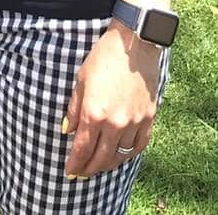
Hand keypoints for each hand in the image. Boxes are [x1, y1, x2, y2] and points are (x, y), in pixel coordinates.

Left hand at [62, 20, 161, 177]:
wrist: (134, 44)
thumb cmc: (103, 57)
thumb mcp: (81, 80)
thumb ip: (74, 110)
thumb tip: (69, 131)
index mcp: (94, 113)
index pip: (82, 148)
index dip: (75, 163)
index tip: (69, 171)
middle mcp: (115, 123)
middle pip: (100, 157)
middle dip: (89, 168)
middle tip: (81, 173)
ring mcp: (134, 122)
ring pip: (120, 155)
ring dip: (107, 164)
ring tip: (99, 166)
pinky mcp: (149, 118)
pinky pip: (138, 146)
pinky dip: (129, 155)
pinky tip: (121, 156)